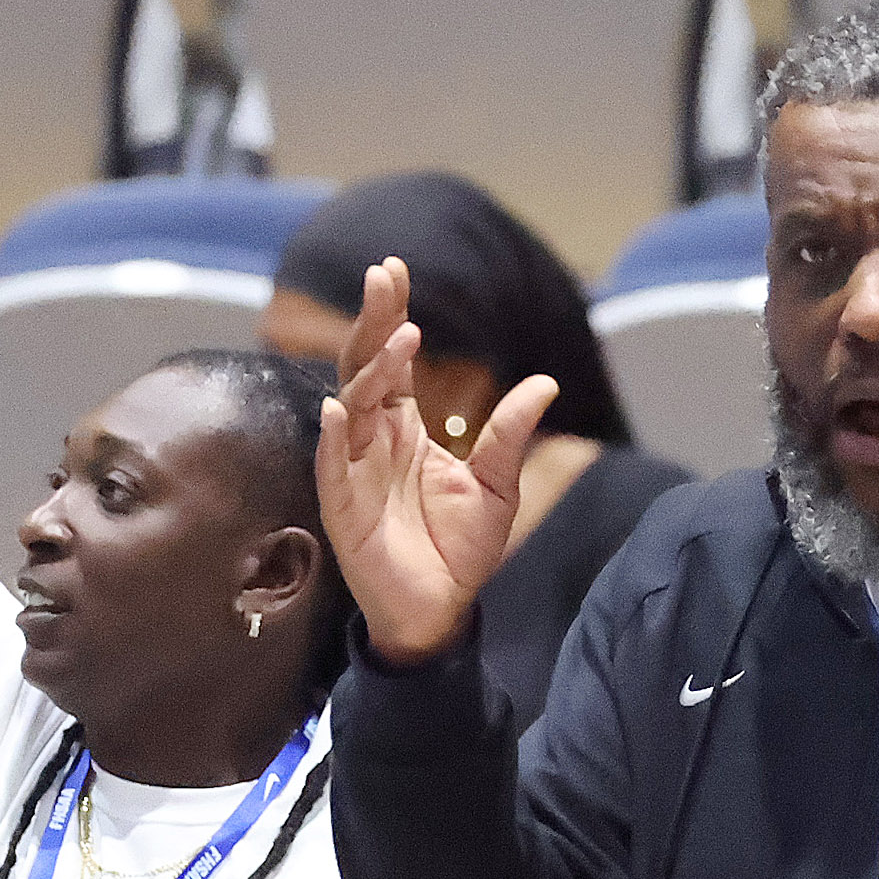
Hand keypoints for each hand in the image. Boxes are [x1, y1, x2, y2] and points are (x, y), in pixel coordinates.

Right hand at [316, 258, 558, 664]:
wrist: (441, 609)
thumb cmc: (460, 548)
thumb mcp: (497, 484)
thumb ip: (510, 433)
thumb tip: (546, 383)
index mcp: (404, 427)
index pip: (392, 360)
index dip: (391, 316)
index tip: (394, 270)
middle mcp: (374, 439)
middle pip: (363, 367)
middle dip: (372, 322)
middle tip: (382, 276)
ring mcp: (353, 470)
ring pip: (352, 406)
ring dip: (370, 371)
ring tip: (397, 339)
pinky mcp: (343, 507)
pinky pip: (332, 466)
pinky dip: (334, 437)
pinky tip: (340, 409)